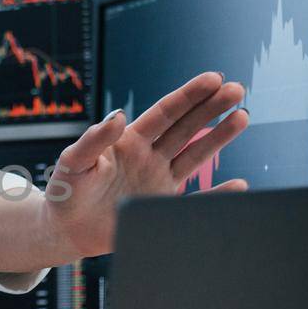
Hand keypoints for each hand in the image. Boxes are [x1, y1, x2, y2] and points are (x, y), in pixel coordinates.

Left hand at [41, 71, 248, 259]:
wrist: (65, 229)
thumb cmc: (65, 191)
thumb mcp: (73, 162)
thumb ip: (93, 140)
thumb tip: (118, 116)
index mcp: (129, 141)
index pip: (165, 113)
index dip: (189, 96)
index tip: (213, 79)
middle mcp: (149, 157)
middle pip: (186, 128)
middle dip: (211, 108)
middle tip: (237, 90)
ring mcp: (158, 181)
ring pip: (195, 155)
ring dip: (219, 137)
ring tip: (243, 116)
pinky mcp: (161, 207)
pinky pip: (195, 200)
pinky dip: (217, 195)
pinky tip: (240, 185)